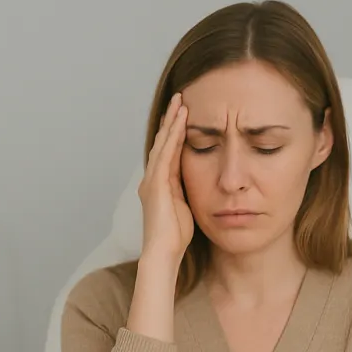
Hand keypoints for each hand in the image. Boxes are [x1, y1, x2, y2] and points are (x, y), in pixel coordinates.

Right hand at [139, 93, 193, 262]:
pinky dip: (173, 136)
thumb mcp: (184, 208)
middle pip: (162, 142)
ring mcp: (152, 180)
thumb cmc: (175, 238)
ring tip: (180, 102)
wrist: (163, 252)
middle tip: (180, 98)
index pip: (167, 152)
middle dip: (171, 120)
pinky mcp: (156, 184)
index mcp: (159, 185)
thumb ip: (186, 193)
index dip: (175, 132)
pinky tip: (180, 122)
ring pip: (162, 143)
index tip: (184, 114)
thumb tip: (199, 183)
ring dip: (172, 122)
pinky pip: (166, 154)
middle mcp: (152, 179)